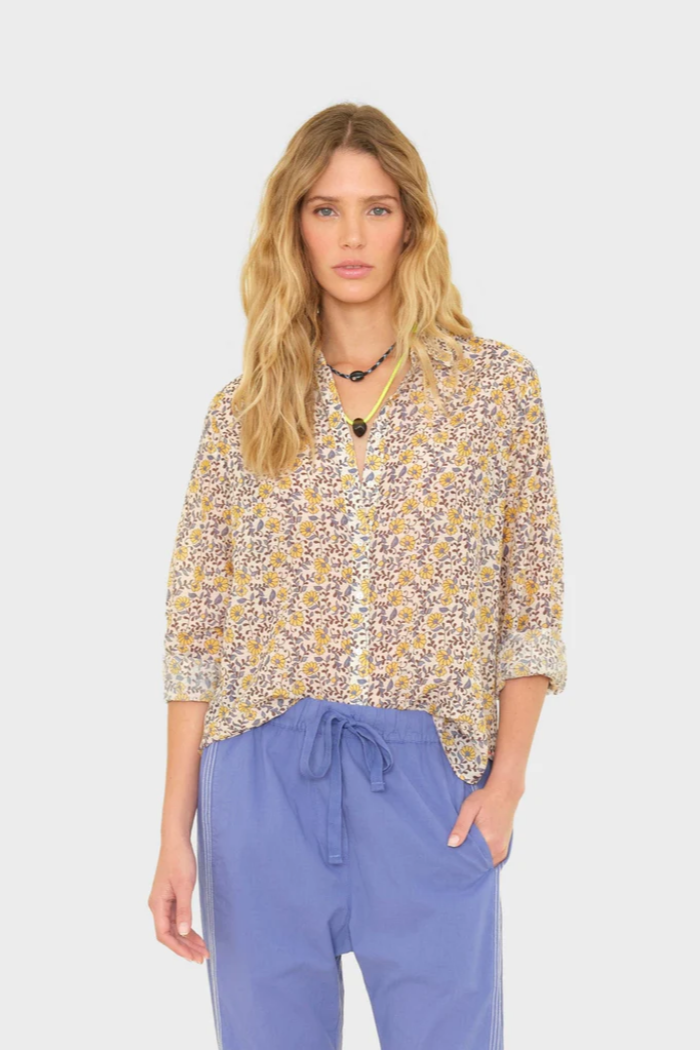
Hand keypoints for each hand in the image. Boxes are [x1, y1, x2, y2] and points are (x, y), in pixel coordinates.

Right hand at [148, 838, 209, 962]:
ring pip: (174, 928)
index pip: (164, 935)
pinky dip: (187, 928)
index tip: (192, 957)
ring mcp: (163, 902)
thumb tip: (184, 932)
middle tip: (202, 958)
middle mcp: (157, 906)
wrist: (176, 841)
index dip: (178, 948)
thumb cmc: (179, 860)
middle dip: (185, 947)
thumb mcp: (185, 885)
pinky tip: (196, 935)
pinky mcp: (170, 898)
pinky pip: (177, 919)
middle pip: (170, 934)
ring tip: (202, 950)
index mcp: (157, 905)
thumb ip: (184, 910)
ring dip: (187, 940)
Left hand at [447, 783, 517, 865]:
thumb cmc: (485, 798)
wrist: (504, 793)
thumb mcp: (469, 808)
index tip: (449, 860)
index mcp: (489, 839)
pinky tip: (473, 854)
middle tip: (452, 859)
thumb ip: (461, 826)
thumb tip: (451, 844)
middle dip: (466, 863)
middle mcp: (498, 848)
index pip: (471, 860)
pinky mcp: (504, 848)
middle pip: (478, 864)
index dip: (459, 861)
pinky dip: (483, 860)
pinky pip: (492, 861)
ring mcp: (503, 849)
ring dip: (475, 862)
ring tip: (461, 856)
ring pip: (485, 864)